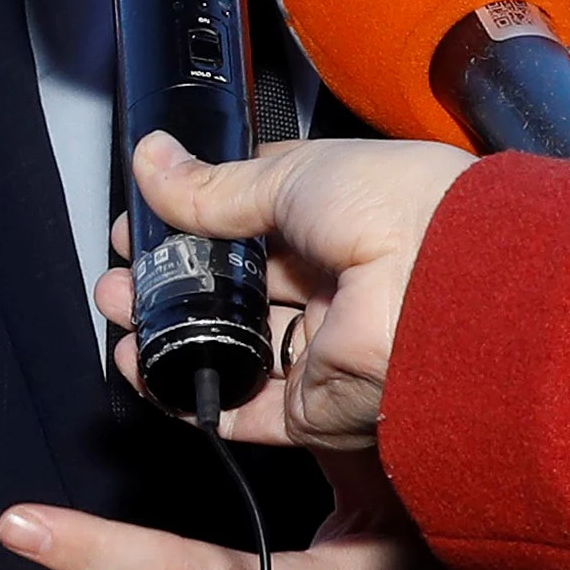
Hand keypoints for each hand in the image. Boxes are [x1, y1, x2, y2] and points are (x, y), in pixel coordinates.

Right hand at [101, 136, 477, 454]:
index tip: (144, 222)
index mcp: (339, 215)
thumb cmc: (404, 213)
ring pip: (232, 348)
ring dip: (172, 333)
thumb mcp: (296, 175)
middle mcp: (335, 282)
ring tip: (121, 313)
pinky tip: (148, 370)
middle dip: (172, 280)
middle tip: (123, 274)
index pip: (251, 219)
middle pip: (235, 288)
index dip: (193, 220)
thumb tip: (155, 162)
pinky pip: (244, 407)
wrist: (448, 291)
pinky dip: (191, 393)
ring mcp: (323, 346)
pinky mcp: (315, 407)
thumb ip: (217, 185)